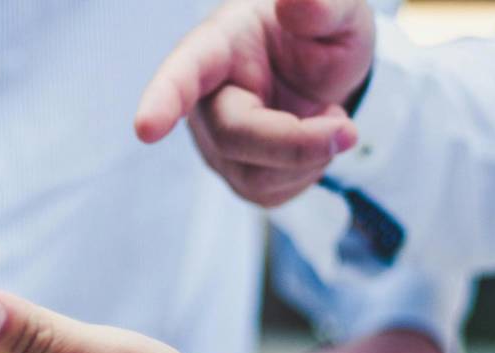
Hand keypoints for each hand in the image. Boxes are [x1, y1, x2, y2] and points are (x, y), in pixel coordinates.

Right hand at [135, 0, 375, 206]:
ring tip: (329, 117)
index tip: (146, 129)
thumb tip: (297, 1)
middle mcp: (204, 99)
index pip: (183, 73)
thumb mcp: (339, 13)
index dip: (163, 100)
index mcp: (217, 46)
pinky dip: (308, 172)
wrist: (322, 72)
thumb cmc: (319, 35)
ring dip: (309, 157)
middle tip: (348, 131)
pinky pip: (270, 193)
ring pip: (254, 174)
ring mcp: (215, 143)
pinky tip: (313, 141)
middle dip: (295, 143)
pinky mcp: (237, 174)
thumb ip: (323, 5)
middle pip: (234, 135)